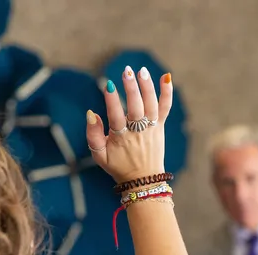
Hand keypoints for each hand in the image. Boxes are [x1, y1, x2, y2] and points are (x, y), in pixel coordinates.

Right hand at [86, 65, 171, 183]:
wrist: (144, 180)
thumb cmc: (119, 166)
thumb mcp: (100, 156)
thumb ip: (93, 135)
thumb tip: (91, 113)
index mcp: (120, 139)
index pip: (116, 116)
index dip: (112, 101)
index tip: (109, 85)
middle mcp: (137, 133)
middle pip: (136, 108)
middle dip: (132, 89)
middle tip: (126, 72)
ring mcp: (151, 129)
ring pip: (151, 105)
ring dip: (147, 87)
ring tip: (141, 71)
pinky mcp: (160, 127)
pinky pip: (165, 109)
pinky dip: (167, 93)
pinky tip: (166, 77)